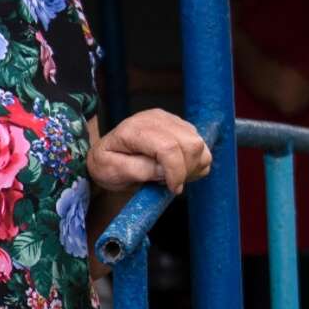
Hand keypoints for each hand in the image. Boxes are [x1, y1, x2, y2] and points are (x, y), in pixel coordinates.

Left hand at [86, 108, 211, 196]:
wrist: (107, 153)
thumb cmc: (107, 164)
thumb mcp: (112, 171)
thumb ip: (139, 170)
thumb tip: (164, 170)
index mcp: (134, 129)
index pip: (168, 147)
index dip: (176, 172)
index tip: (172, 188)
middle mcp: (155, 119)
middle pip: (190, 144)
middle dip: (186, 170)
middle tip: (170, 184)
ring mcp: (169, 119)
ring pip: (199, 145)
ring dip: (192, 167)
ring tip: (172, 176)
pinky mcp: (179, 125)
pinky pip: (201, 146)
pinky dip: (196, 162)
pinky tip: (178, 169)